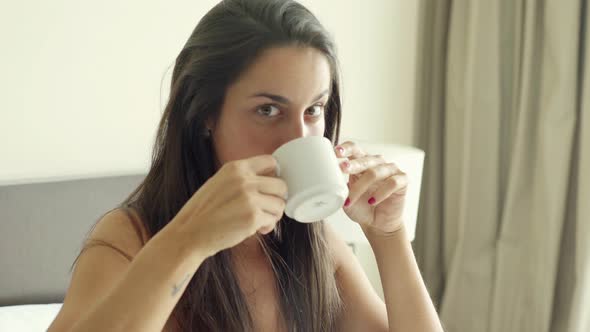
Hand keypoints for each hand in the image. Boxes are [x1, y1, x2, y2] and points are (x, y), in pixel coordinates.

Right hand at [169, 155, 286, 256]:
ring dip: (273, 214)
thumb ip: (241, 178)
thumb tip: (270, 181)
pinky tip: (257, 229)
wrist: (190, 233)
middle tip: (267, 208)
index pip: (271, 162)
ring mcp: (249, 198)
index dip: (275, 175)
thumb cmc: (204, 212)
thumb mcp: (220, 182)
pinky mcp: (253, 217)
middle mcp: (244, 180)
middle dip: (277, 198)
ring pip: (280, 204)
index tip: (271, 187)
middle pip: (281, 185)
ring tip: (261, 220)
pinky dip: (268, 226)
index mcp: (235, 168)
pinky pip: (273, 220)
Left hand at [335, 141, 407, 234]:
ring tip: (351, 199)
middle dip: (352, 164)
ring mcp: (391, 170)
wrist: (377, 224)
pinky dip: (381, 193)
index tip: (336, 152)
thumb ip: (339, 188)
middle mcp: (377, 163)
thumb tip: (328, 183)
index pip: (355, 149)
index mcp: (362, 162)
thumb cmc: (361, 207)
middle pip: (364, 159)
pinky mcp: (402, 180)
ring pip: (375, 173)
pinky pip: (392, 183)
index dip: (346, 148)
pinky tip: (372, 201)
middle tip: (342, 168)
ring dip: (361, 187)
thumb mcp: (346, 197)